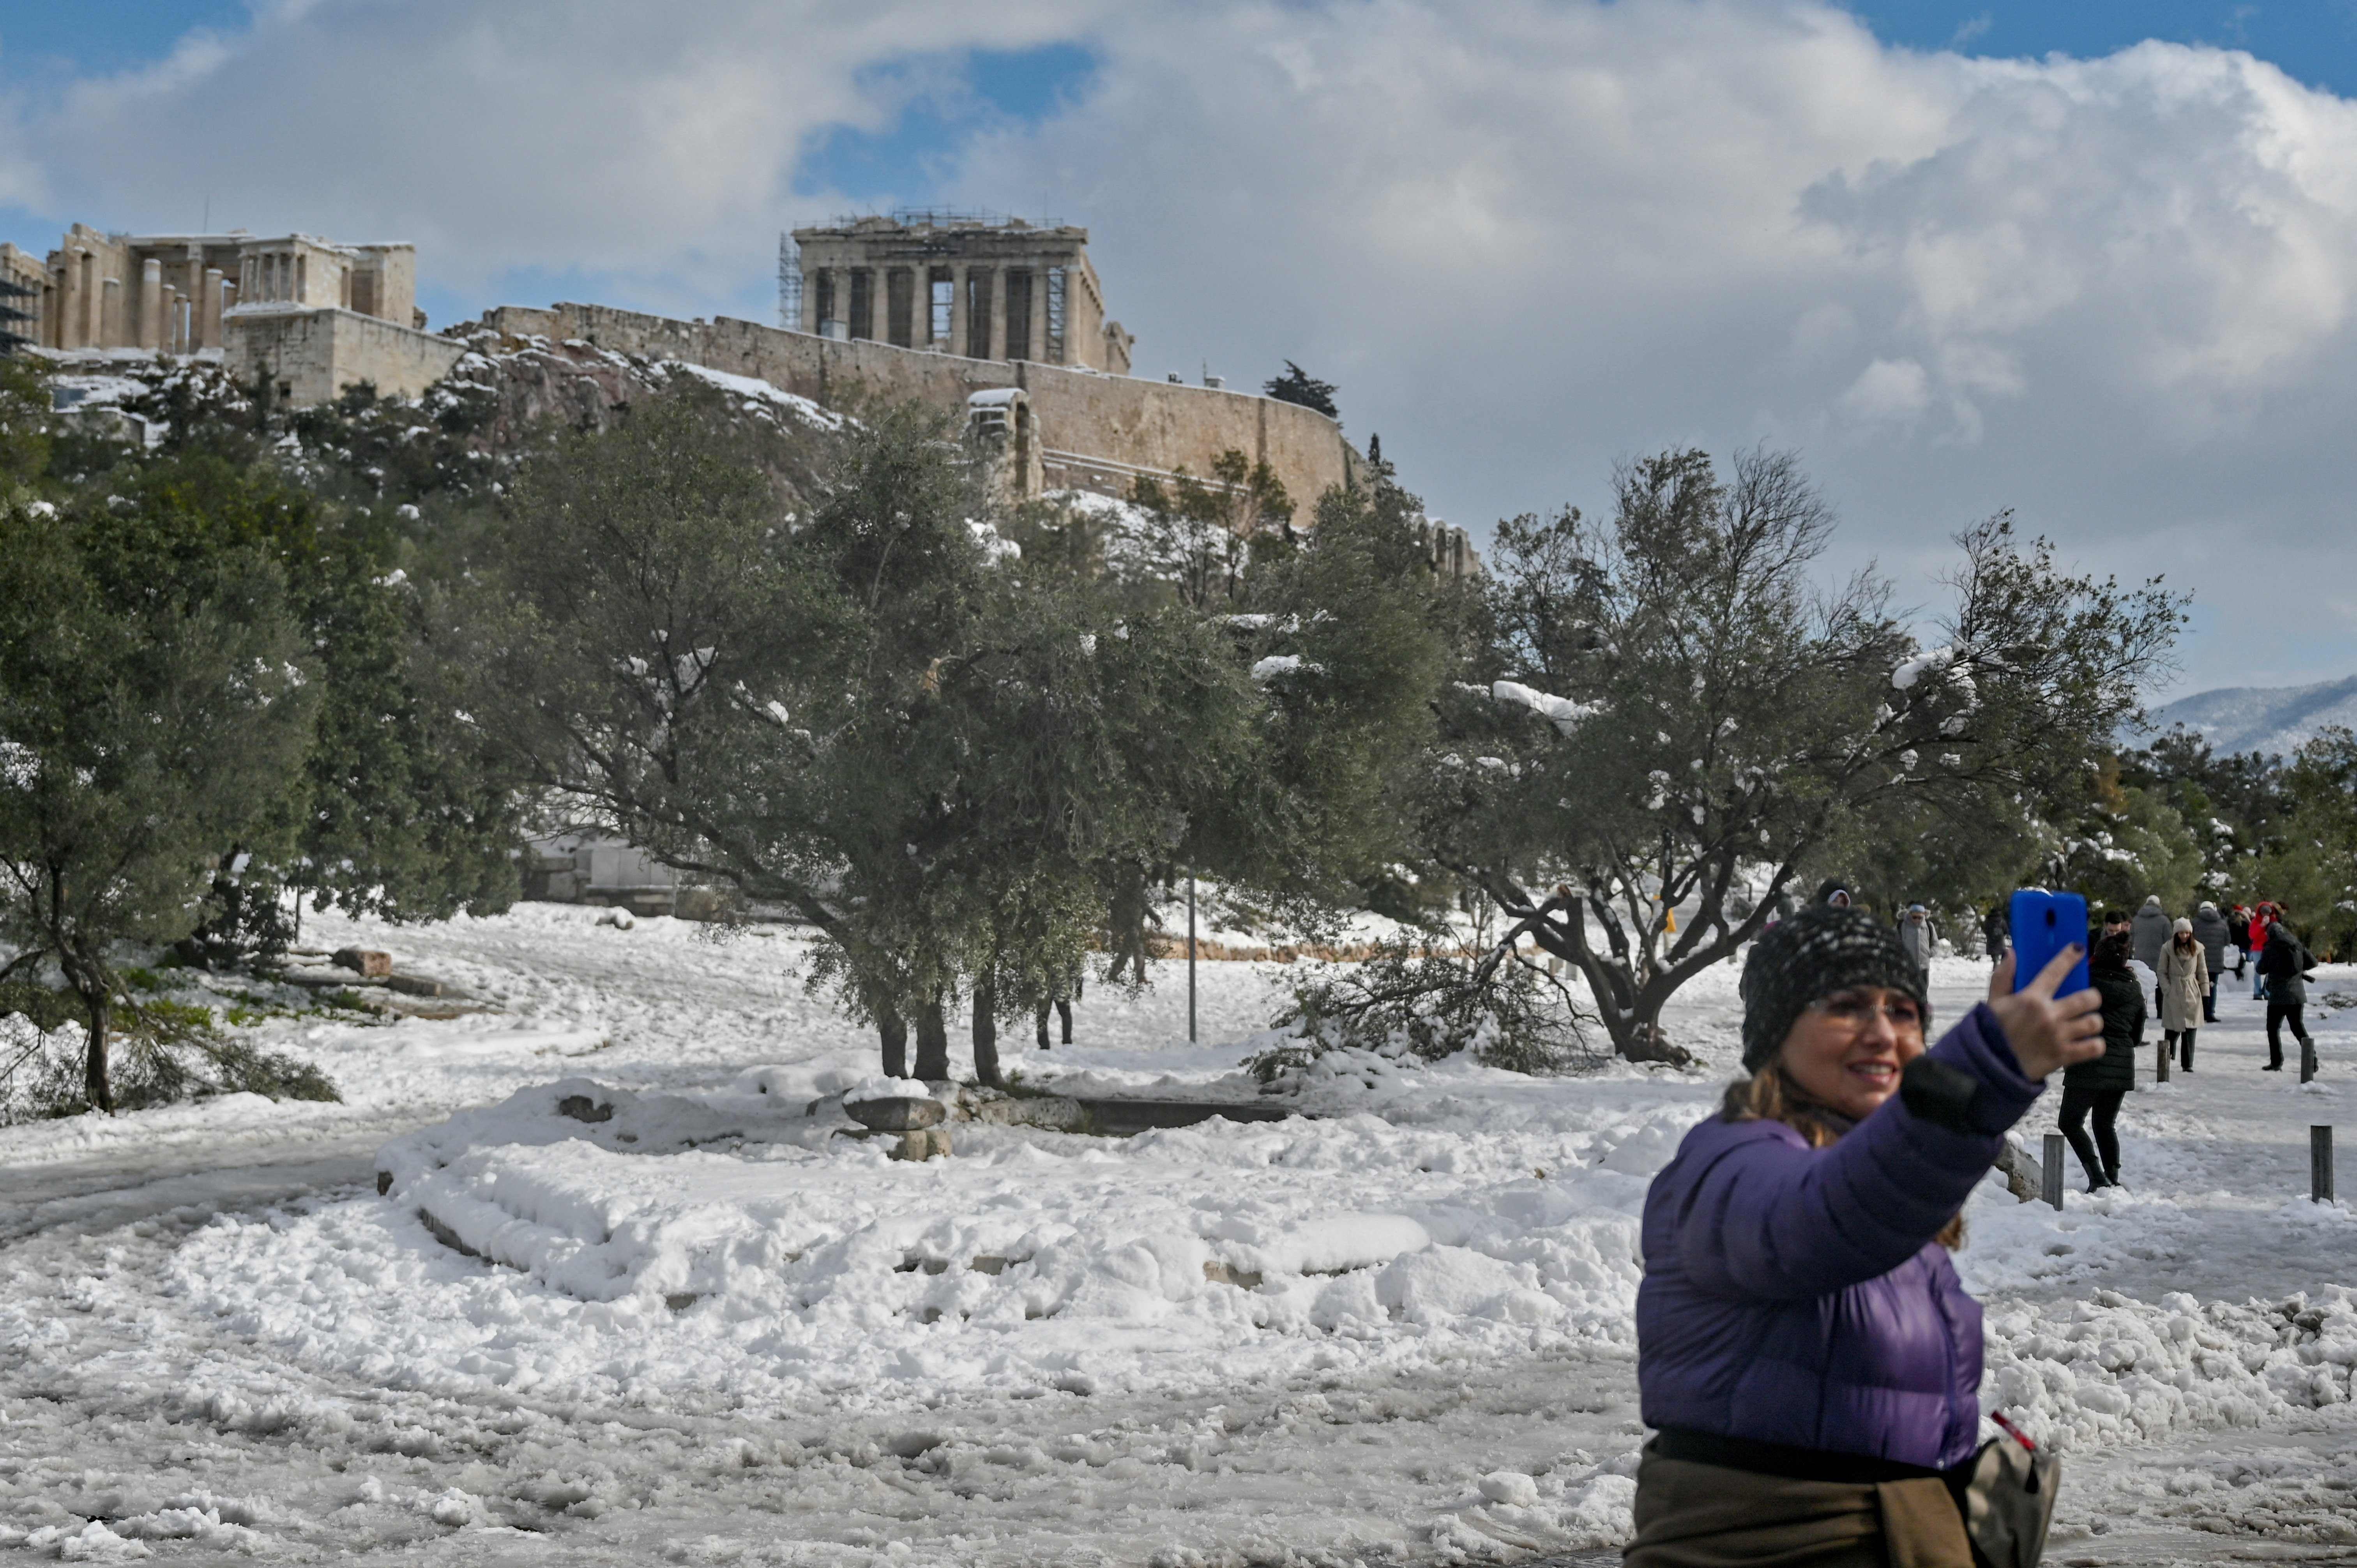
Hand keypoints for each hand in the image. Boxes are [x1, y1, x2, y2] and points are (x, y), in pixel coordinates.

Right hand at [1986, 946, 2105, 1080]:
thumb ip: (2003, 976)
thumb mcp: (1993, 1002)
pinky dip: (2095, 1045)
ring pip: (2094, 1022)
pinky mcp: (2065, 1056)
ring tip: (2086, 1024)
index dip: (2069, 957)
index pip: (2055, 970)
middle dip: (2092, 998)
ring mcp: (2059, 1036)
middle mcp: (2049, 1015)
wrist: (1990, 1066)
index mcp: (2031, 998)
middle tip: (2087, 1001)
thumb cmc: (1991, 1032)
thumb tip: (2011, 952)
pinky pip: (2094, 1048)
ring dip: (2093, 1022)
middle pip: (2088, 999)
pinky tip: (2088, 1043)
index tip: (2078, 949)